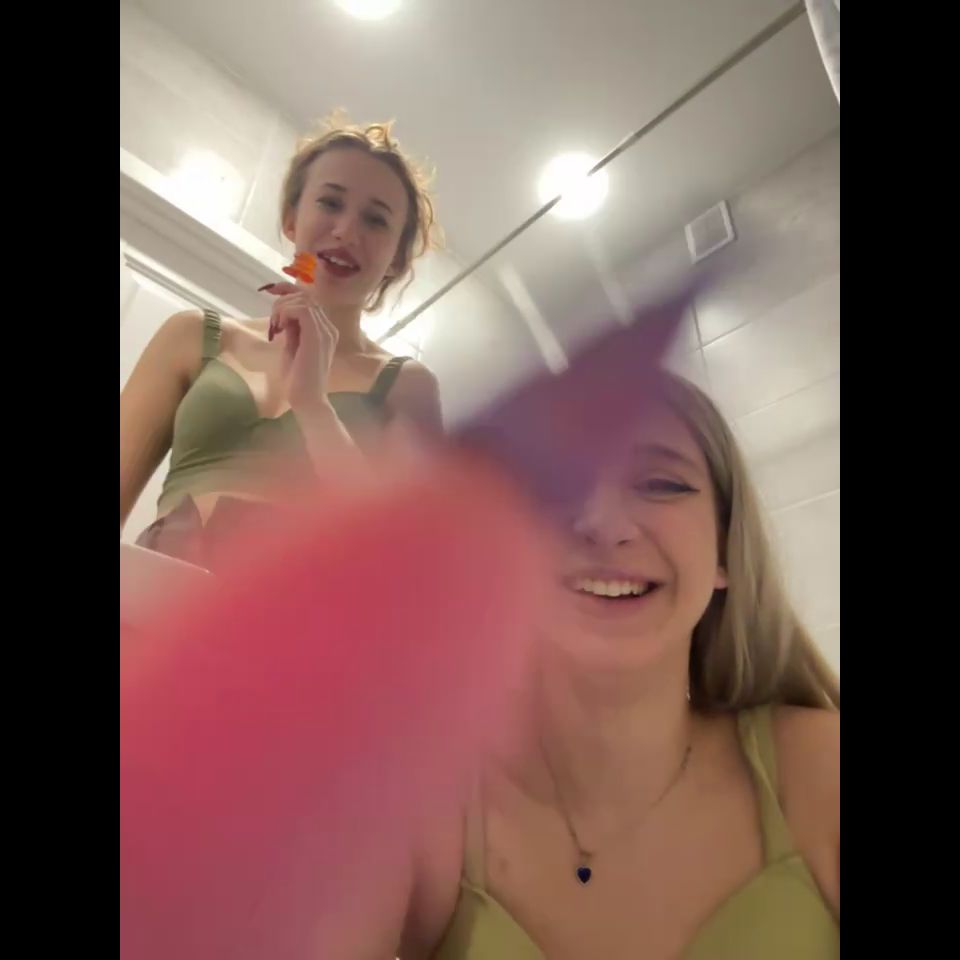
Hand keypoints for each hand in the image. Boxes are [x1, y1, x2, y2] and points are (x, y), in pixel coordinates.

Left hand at [262, 280, 338, 411]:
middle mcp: (329, 328)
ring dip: (283, 308)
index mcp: (325, 331)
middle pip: (305, 296)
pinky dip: (285, 313)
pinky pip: (301, 309)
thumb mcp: (292, 347)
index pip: (309, 300)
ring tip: (276, 327)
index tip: (272, 299)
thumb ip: (292, 329)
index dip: (289, 293)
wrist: (306, 400)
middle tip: (274, 324)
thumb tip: (283, 313)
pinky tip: (280, 328)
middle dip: (283, 302)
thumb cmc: (297, 380)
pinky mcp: (317, 335)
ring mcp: (325, 331)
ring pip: (303, 300)